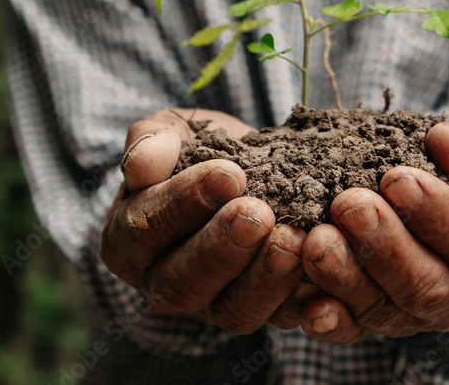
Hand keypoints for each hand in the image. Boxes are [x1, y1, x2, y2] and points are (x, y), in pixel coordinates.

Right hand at [99, 109, 309, 333]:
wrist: (245, 168)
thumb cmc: (196, 148)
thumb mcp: (170, 131)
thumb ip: (152, 141)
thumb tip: (140, 167)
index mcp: (128, 240)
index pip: (147, 228)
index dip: (185, 202)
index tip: (227, 173)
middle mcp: (162, 284)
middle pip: (183, 282)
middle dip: (223, 247)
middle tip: (258, 213)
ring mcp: (212, 306)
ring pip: (233, 310)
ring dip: (265, 278)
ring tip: (292, 239)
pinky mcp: (260, 313)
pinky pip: (281, 318)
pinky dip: (302, 297)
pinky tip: (320, 268)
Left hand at [298, 118, 448, 343]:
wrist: (411, 210)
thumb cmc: (444, 180)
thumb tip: (445, 141)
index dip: (438, 215)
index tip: (398, 179)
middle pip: (425, 286)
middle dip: (384, 246)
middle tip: (350, 205)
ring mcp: (407, 319)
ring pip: (379, 309)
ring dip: (344, 276)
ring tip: (316, 239)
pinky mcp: (365, 328)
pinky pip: (345, 331)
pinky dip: (325, 317)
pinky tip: (305, 300)